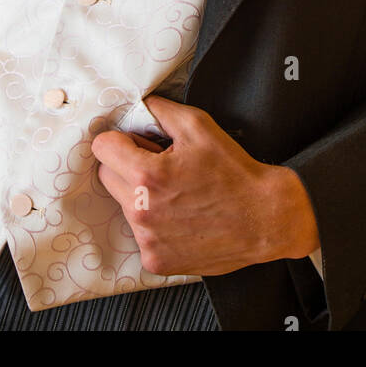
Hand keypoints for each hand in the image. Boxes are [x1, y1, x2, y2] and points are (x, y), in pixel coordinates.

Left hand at [91, 96, 319, 276]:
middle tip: (161, 167)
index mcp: (146, 175)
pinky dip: (154, 225)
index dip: (119, 140)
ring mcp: (147, 240)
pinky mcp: (156, 261)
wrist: (264, 218)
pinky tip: (181, 218)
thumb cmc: (233, 172)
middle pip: (107, 177)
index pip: (102, 149)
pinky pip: (141, 234)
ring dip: (140, 197)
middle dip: (127, 167)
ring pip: (124, 206)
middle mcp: (141, 211)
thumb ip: (159, 110)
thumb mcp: (198, 125)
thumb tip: (138, 105)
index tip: (135, 144)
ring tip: (177, 194)